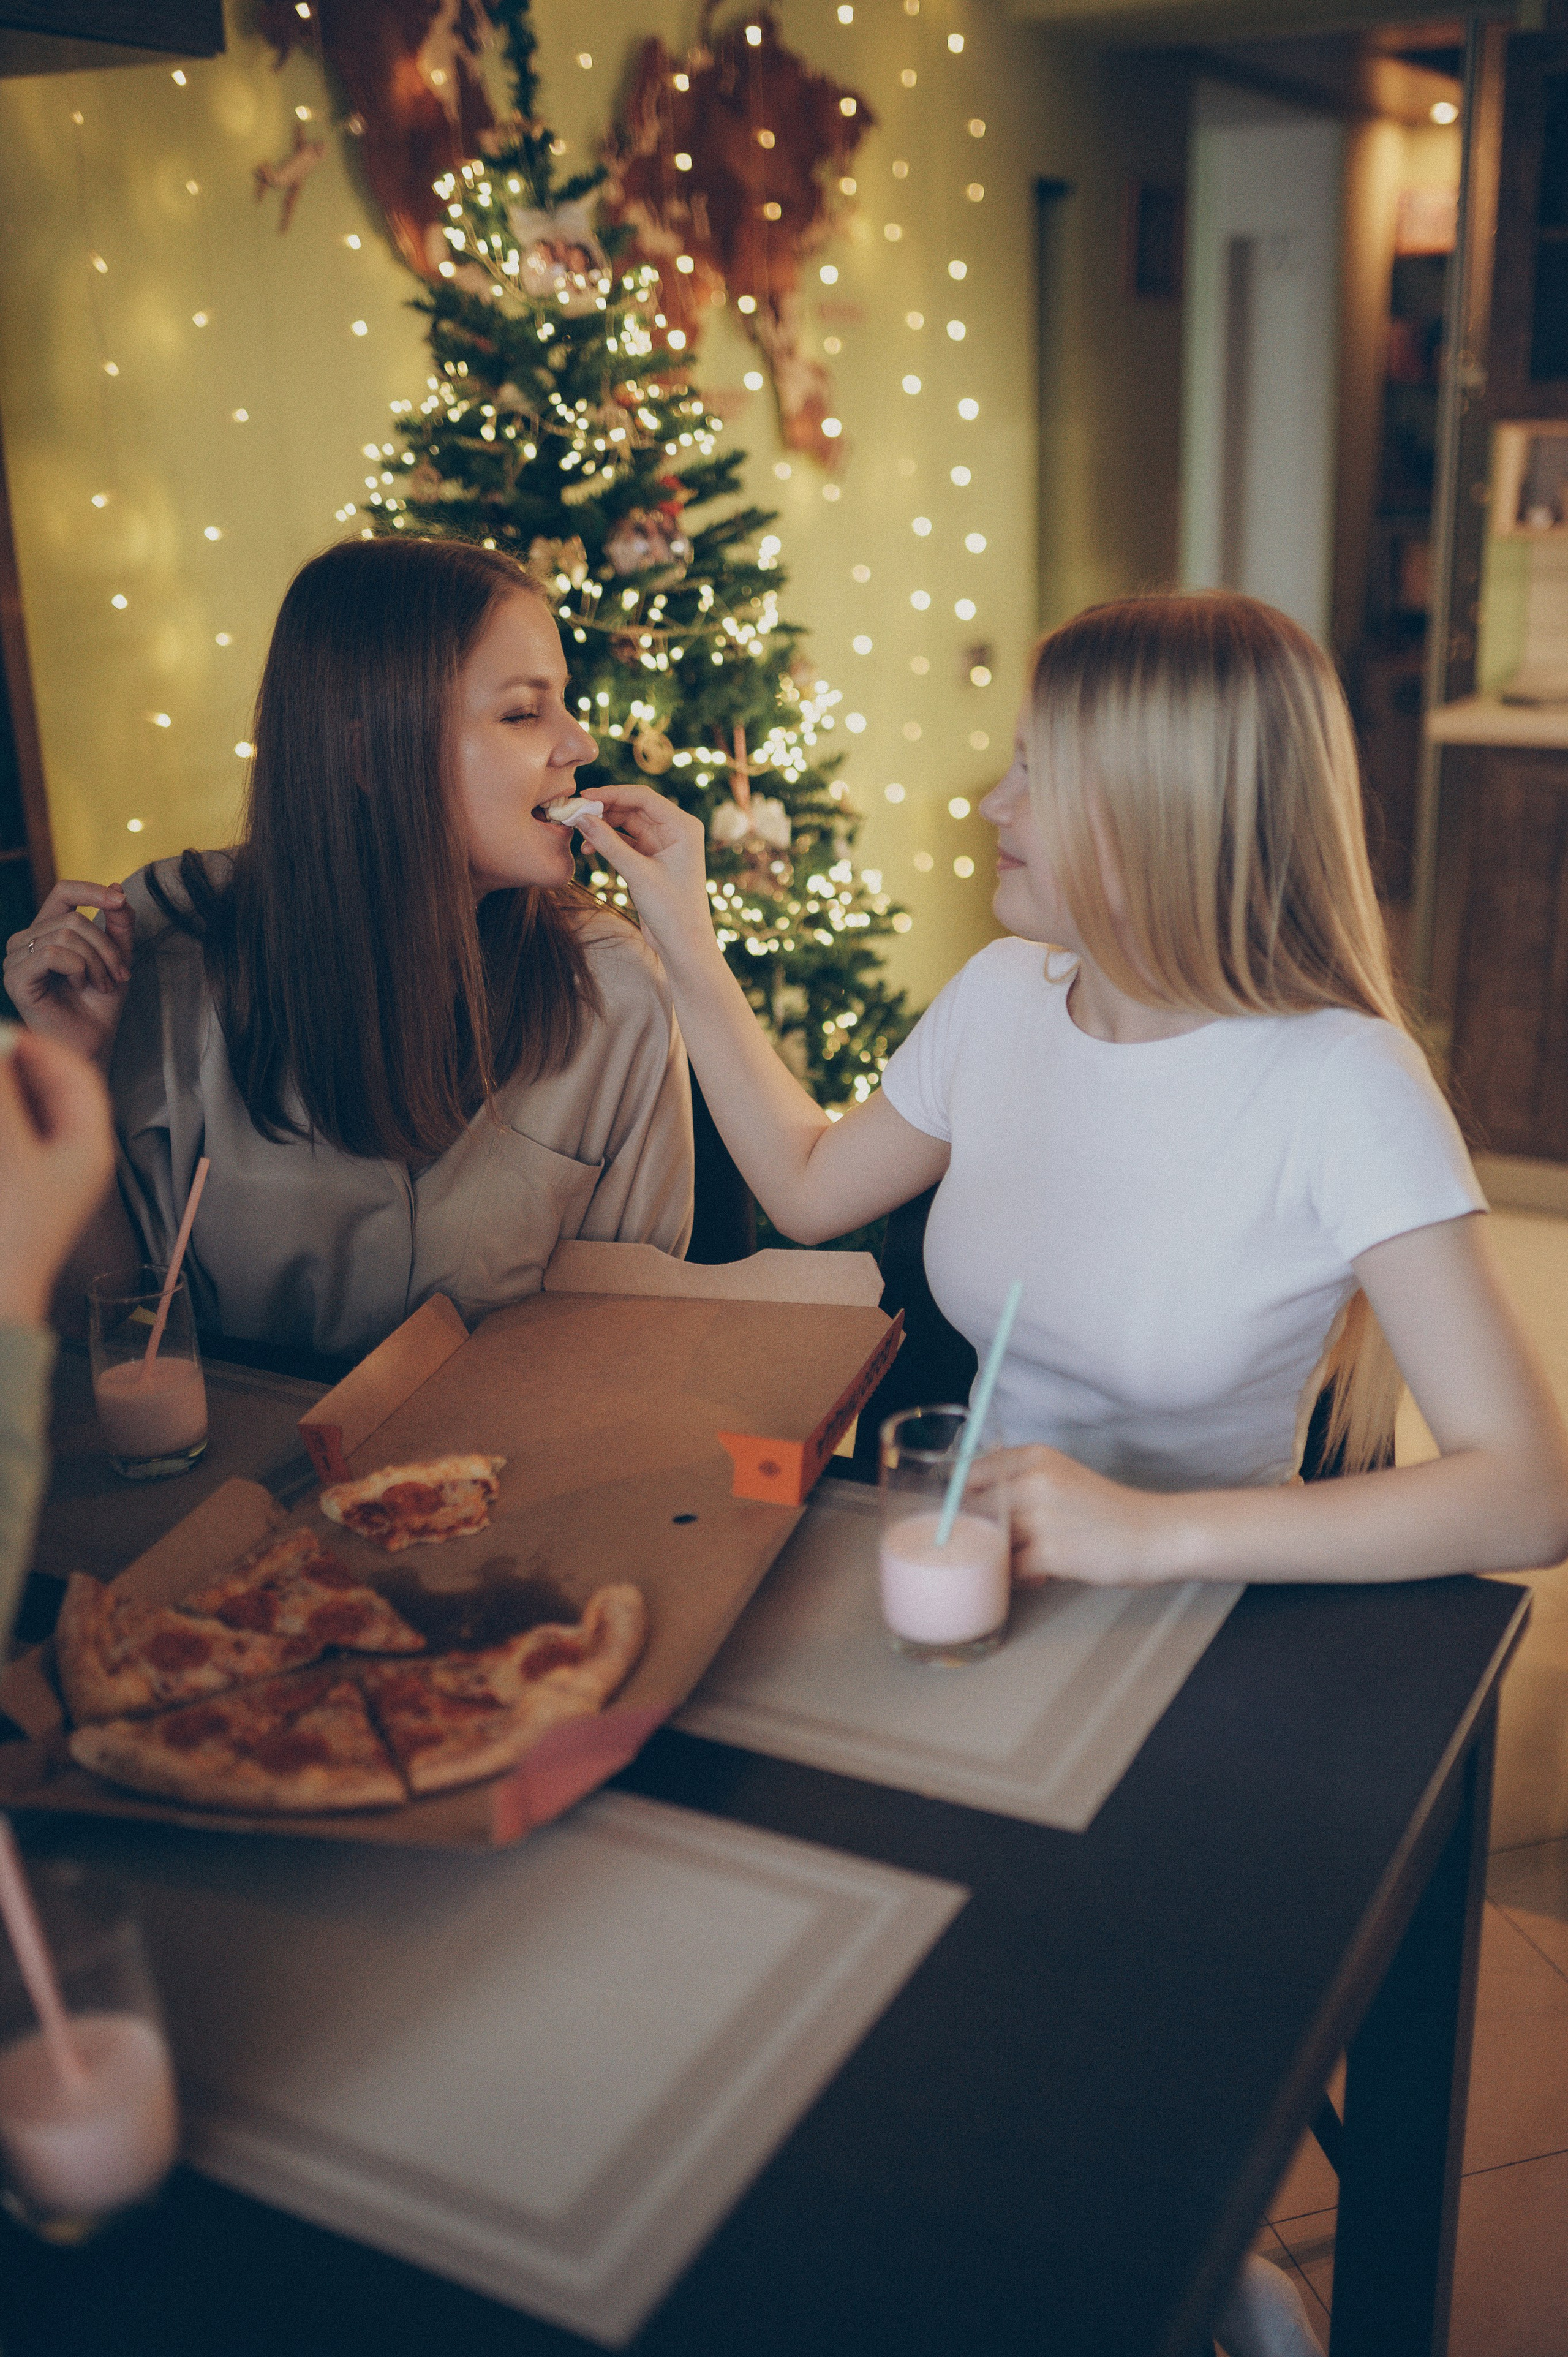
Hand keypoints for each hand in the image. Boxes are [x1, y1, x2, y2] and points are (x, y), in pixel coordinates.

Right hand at [0, 1029, 114, 1324]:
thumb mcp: (8, 1151)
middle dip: (12, 1066)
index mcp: (88, 1147)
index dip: (38, 1047)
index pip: (75, 1076)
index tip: (1, 1031)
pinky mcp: (16, 1185)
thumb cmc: (11, 1231)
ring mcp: (40, 1173)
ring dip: (5, 1092)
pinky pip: (12, 1136)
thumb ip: (2, 1094)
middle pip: (44, 1091)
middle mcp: (70, 1157)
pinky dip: (3, 1118)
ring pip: (23, 1112)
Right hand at [4, 880, 133, 1068]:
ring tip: (101, 985)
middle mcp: (26, 940)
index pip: (63, 891)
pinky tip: (80, 985)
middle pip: (73, 918)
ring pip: (65, 934)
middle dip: (105, 947)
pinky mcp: (15, 978)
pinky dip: (77, 968)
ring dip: (96, 962)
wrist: (93, 1042)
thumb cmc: (100, 1003)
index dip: (91, 891)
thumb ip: (119, 922)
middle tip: (117, 975)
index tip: (119, 900)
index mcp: (45, 929)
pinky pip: (52, 953)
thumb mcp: (117, 955)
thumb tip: (116, 886)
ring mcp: (16, 958)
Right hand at [575, 785, 721, 976]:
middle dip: (604, 811)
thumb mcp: (638, 874)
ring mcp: (663, 845)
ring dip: (603, 828)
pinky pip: (626, 842)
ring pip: (627, 825)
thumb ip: (609, 844)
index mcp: (683, 826)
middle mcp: (675, 831)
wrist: (684, 945)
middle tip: (574, 814)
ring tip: (579, 835)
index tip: (584, 797)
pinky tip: (589, 849)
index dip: (612, 794)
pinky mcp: (652, 860)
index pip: (643, 798)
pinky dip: (608, 843)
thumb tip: (581, 818)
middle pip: (633, 808)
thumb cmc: (671, 910)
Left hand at [967, 1443, 1172, 1587]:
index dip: (962, 1500)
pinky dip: (1019, 1578)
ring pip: (991, 1542)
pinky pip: (1011, 1570)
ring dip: (1001, 1557)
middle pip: (976, 1511)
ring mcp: (1041, 1517)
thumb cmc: (1105, 1509)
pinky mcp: (1051, 1552)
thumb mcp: (1061, 1476)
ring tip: (1025, 1561)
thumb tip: (970, 1499)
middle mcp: (1034, 1481)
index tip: (965, 1518)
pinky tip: (1038, 1575)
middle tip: (995, 1548)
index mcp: (1035, 1457)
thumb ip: (1019, 1480)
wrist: (1153, 1533)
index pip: (972, 1474)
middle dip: (980, 1534)